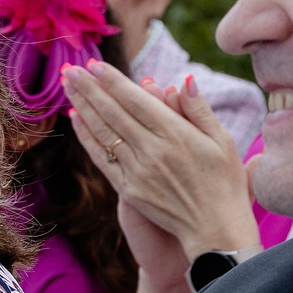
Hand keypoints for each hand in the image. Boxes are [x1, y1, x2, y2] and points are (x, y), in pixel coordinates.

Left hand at [63, 63, 257, 258]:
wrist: (214, 228)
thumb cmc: (225, 182)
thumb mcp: (222, 141)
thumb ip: (199, 110)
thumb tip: (183, 80)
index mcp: (176, 134)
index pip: (136, 100)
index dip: (112, 81)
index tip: (95, 64)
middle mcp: (152, 150)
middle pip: (113, 112)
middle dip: (89, 87)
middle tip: (70, 68)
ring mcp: (137, 170)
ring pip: (103, 131)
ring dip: (83, 105)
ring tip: (67, 85)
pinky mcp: (128, 189)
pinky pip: (101, 157)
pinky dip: (86, 136)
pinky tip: (75, 118)